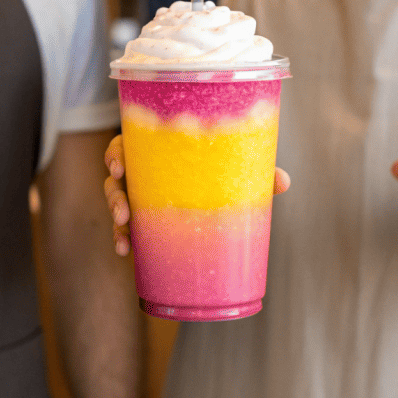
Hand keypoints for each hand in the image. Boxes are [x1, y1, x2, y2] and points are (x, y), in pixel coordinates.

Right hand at [103, 135, 291, 256]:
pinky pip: (124, 229)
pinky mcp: (139, 221)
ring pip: (116, 203)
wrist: (210, 200)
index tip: (118, 166)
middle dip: (114, 193)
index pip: (127, 145)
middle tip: (123, 211)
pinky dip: (122, 240)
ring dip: (116, 217)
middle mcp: (140, 172)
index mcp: (155, 151)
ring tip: (123, 233)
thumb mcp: (231, 170)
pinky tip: (125, 252)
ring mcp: (136, 197)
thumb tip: (283, 181)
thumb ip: (253, 173)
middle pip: (115, 177)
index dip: (118, 154)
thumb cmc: (216, 172)